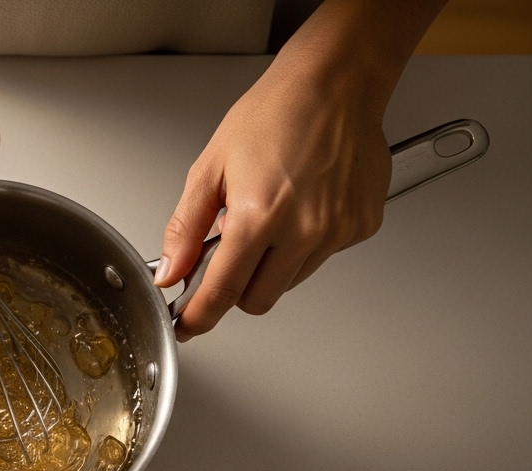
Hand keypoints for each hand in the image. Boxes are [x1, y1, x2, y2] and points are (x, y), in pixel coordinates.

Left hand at [157, 61, 390, 340]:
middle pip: (259, 299)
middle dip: (236, 286)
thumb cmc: (274, 114)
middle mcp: (305, 229)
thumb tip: (169, 271)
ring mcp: (338, 230)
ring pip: (291, 281)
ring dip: (272, 264)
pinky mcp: (362, 225)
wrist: (334, 84)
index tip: (188, 325)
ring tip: (269, 213)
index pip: (222, 293)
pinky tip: (301, 206)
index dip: (199, 317)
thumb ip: (185, 228)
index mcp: (259, 215)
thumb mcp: (209, 168)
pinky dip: (306, 244)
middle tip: (229, 249)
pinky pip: (323, 257)